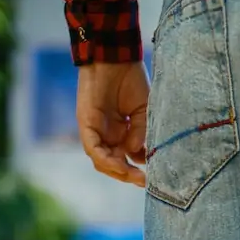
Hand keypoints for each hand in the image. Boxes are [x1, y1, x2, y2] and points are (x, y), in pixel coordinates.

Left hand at [77, 62, 149, 186]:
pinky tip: (118, 164)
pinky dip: (104, 159)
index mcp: (121, 131)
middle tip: (144, 182)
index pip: (128, 157)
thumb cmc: (130, 80)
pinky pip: (93, 148)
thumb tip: (137, 154)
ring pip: (102, 161)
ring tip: (133, 176)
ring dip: (117, 171)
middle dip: (128, 175)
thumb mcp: (142, 111)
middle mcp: (107, 134)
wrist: (115, 58)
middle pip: (114, 163)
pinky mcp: (86, 124)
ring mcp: (96, 131)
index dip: (139, 168)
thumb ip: (140, 132)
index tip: (153, 176)